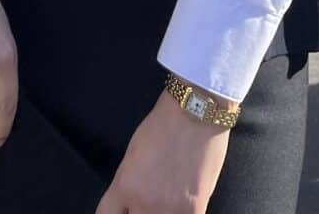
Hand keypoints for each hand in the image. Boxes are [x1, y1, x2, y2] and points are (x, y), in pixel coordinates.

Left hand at [96, 90, 228, 213]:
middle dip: (136, 211)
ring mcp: (170, 211)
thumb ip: (126, 186)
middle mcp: (144, 203)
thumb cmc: (162, 127)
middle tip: (147, 200)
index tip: (123, 210)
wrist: (195, 114)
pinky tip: (182, 204)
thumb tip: (128, 206)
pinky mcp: (195, 211)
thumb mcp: (131, 156)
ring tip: (166, 199)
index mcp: (124, 186)